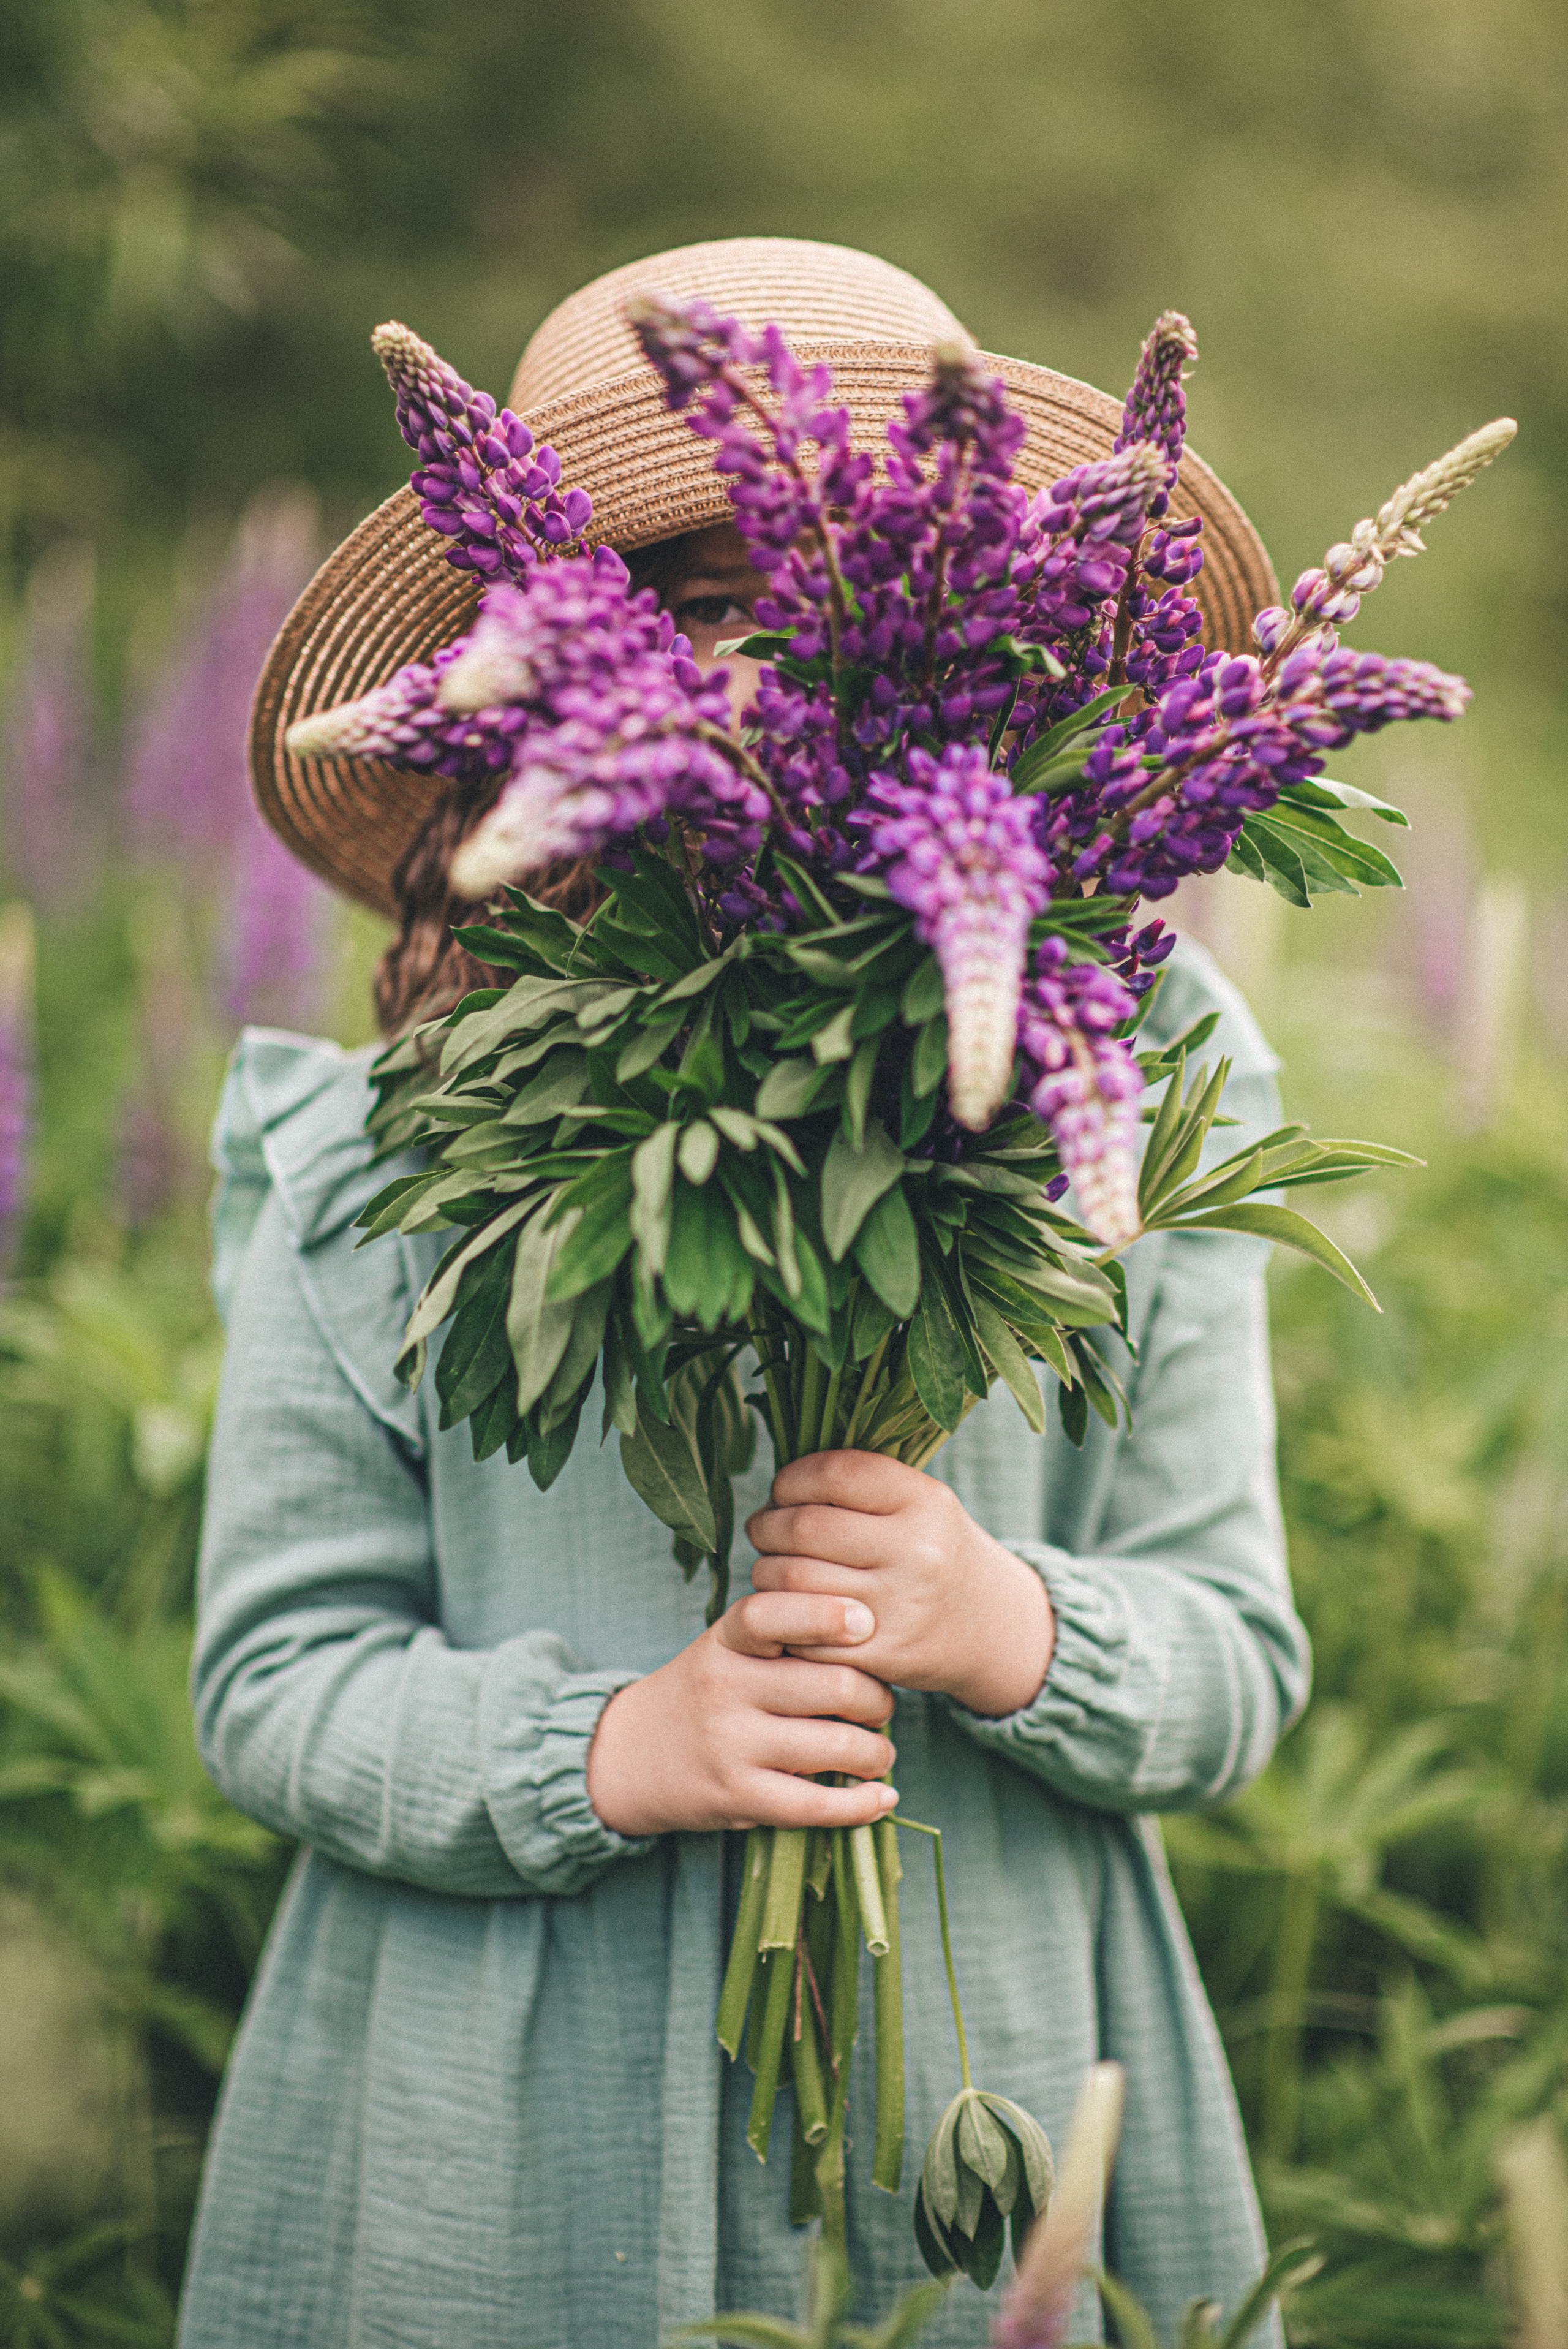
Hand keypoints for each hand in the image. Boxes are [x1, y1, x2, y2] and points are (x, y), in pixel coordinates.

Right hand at [586, 1592, 898, 1836]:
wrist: (629, 1756)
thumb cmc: (705, 1693)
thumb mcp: (727, 1648)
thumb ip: (785, 1636)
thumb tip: (874, 1636)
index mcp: (726, 1640)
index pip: (771, 1614)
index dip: (825, 1614)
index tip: (866, 1621)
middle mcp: (726, 1687)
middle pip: (834, 1685)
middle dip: (878, 1700)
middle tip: (881, 1707)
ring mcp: (730, 1744)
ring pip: (837, 1746)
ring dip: (877, 1752)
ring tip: (877, 1752)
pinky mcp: (737, 1796)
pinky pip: (817, 1805)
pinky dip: (862, 1805)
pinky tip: (882, 1797)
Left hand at [747, 1452, 1054, 1717]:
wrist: (992, 1627)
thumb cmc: (935, 1552)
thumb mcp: (921, 1503)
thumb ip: (860, 1483)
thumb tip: (777, 1479)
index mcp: (926, 1501)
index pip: (833, 1473)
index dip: (790, 1479)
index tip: (782, 1491)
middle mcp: (919, 1551)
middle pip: (803, 1528)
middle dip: (766, 1527)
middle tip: (763, 1531)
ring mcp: (902, 1606)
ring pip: (794, 1581)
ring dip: (765, 1573)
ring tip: (771, 1568)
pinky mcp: (884, 1654)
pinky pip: (803, 1633)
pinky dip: (784, 1621)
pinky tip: (789, 1610)